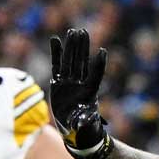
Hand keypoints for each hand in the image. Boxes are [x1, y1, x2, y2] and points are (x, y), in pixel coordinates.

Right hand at [49, 28, 110, 158]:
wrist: (72, 128)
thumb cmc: (81, 126)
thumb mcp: (83, 124)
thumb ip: (84, 121)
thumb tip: (85, 122)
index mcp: (89, 92)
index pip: (96, 75)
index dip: (99, 64)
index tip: (103, 51)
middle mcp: (80, 83)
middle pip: (81, 62)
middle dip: (82, 48)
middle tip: (83, 32)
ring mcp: (69, 81)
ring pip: (70, 60)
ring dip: (71, 47)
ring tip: (72, 31)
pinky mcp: (58, 82)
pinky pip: (57, 65)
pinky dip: (56, 53)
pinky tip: (55, 40)